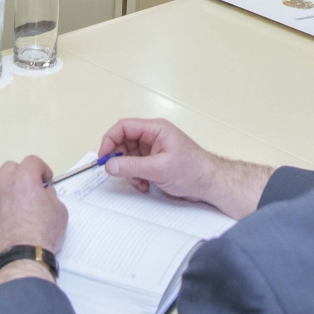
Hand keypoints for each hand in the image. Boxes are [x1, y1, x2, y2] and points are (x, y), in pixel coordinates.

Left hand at [0, 157, 66, 286]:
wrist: (21, 257)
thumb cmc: (43, 232)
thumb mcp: (59, 211)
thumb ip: (51, 196)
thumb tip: (44, 193)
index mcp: (24, 178)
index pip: (32, 161)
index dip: (42, 169)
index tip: (46, 181)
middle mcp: (3, 183)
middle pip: (10, 168)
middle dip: (22, 174)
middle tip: (31, 189)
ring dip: (6, 186)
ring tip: (15, 200)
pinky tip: (6, 216)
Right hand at [99, 118, 272, 219]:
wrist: (210, 184)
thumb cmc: (192, 170)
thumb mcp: (158, 169)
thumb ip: (132, 166)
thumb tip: (109, 165)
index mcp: (155, 129)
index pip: (124, 127)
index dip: (110, 140)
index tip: (103, 157)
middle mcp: (153, 136)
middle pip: (124, 142)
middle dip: (120, 159)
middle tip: (117, 173)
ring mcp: (154, 150)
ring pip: (129, 157)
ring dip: (130, 172)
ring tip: (139, 182)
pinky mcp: (156, 163)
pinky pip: (137, 167)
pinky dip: (137, 177)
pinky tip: (145, 186)